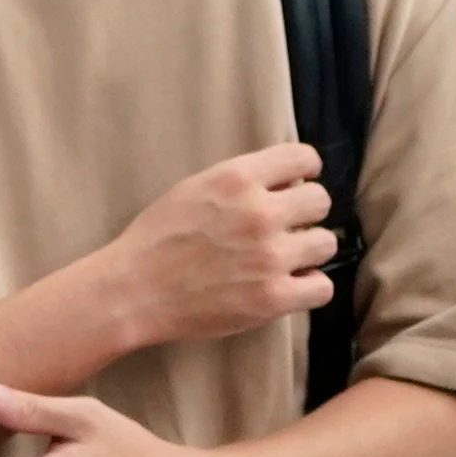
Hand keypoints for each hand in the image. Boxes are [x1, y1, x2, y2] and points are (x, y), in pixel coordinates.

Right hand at [101, 143, 334, 348]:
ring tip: (280, 261)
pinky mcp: (272, 298)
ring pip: (325, 244)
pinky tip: (286, 286)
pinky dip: (307, 287)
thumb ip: (239, 182)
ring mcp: (270, 257)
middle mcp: (260, 213)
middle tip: (281, 230)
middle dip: (303, 214)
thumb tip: (285, 183)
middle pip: (320, 202)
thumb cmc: (154, 241)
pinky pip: (322, 287)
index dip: (303, 173)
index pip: (304, 158)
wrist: (130, 293)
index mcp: (238, 179)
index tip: (294, 187)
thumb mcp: (192, 190)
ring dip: (306, 252)